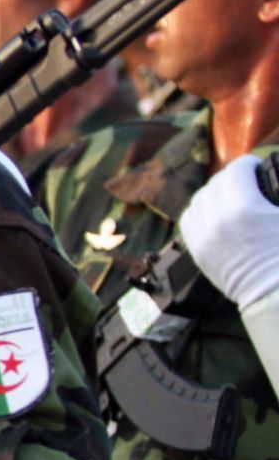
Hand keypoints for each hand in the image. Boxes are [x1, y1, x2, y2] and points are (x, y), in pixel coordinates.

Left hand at [180, 154, 278, 305]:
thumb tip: (275, 175)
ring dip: (214, 194)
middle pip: (217, 182)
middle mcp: (218, 219)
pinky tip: (214, 214)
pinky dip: (200, 212)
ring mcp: (204, 235)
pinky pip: (189, 219)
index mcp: (245, 208)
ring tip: (230, 198)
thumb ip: (277, 192)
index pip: (238, 170)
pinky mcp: (197, 250)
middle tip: (246, 182)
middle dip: (232, 179)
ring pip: (199, 199)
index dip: (249, 165)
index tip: (256, 167)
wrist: (274, 294)